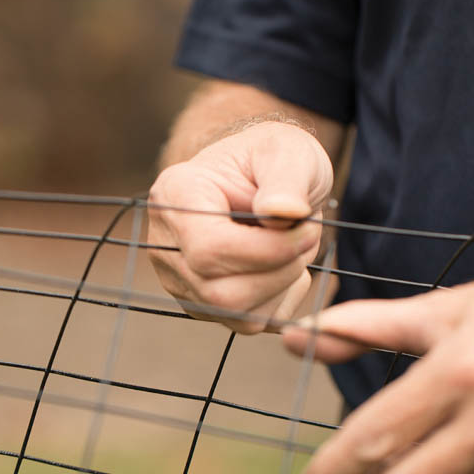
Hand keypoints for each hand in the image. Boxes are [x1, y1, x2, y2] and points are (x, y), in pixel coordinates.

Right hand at [148, 122, 332, 332]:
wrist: (266, 179)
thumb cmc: (274, 159)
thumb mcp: (289, 152)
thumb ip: (287, 178)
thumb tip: (282, 212)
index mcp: (176, 194)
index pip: (209, 249)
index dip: (267, 251)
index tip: (307, 228)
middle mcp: (166, 242)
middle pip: (220, 293)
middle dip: (280, 270)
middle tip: (307, 235)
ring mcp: (181, 279)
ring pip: (236, 313)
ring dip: (283, 284)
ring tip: (294, 245)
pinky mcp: (204, 304)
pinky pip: (250, 322)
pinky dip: (280, 298)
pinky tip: (283, 264)